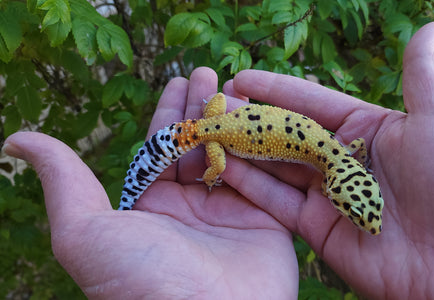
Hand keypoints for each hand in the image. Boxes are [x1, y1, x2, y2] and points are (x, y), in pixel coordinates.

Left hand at [3, 68, 297, 298]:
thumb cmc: (139, 280)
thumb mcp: (84, 231)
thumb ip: (64, 182)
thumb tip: (18, 139)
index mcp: (152, 206)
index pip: (161, 147)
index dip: (169, 111)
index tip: (179, 80)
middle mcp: (191, 207)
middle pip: (198, 144)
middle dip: (203, 107)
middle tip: (210, 74)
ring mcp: (230, 213)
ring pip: (233, 153)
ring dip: (235, 118)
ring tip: (237, 86)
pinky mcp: (267, 221)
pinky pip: (267, 175)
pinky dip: (265, 146)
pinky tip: (263, 116)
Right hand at [223, 22, 433, 297]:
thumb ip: (420, 73)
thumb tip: (431, 26)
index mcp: (369, 130)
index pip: (312, 102)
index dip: (276, 90)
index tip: (241, 79)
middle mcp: (345, 161)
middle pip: (288, 135)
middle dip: (250, 121)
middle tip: (213, 107)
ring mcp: (331, 196)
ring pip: (277, 167)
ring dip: (242, 151)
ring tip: (207, 134)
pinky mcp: (320, 230)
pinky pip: (277, 203)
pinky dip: (249, 186)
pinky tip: (221, 167)